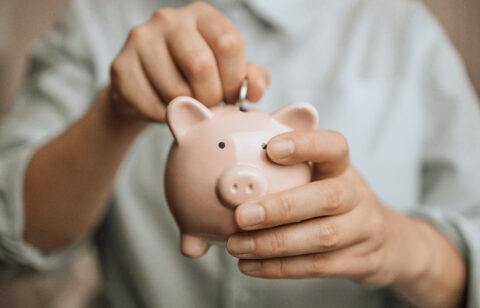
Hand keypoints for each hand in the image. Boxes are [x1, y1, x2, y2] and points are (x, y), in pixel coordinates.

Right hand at [108, 2, 268, 122]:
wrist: (147, 88)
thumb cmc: (194, 77)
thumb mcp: (228, 72)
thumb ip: (251, 77)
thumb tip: (255, 90)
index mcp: (202, 15)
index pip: (229, 43)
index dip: (235, 79)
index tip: (231, 95)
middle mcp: (169, 19)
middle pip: (201, 66)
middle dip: (211, 97)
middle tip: (208, 104)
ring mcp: (141, 40)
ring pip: (176, 90)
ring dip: (188, 109)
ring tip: (187, 105)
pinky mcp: (121, 67)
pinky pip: (154, 106)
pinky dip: (167, 117)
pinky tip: (167, 109)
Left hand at [226, 130, 465, 305]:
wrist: (384, 241)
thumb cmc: (337, 202)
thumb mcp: (323, 176)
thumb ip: (289, 166)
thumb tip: (234, 164)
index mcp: (343, 169)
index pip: (333, 147)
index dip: (305, 145)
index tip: (271, 148)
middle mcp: (357, 197)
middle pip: (328, 198)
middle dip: (281, 207)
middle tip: (242, 215)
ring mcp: (363, 231)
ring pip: (321, 238)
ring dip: (272, 244)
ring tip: (237, 245)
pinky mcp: (360, 262)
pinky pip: (317, 266)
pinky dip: (279, 267)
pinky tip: (250, 265)